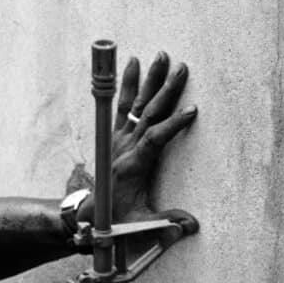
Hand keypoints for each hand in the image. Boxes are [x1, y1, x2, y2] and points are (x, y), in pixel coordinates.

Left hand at [107, 51, 198, 239]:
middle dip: (165, 89)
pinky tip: (134, 63)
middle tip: (181, 67)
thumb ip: (166, 225)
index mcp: (133, 165)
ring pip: (136, 103)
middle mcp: (125, 147)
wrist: (91, 213)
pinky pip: (122, 104)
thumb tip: (192, 225)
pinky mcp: (116, 134)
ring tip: (161, 56)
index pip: (154, 140)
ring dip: (150, 79)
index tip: (192, 110)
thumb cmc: (118, 220)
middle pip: (147, 113)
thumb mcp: (141, 226)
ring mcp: (119, 138)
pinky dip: (129, 83)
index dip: (173, 125)